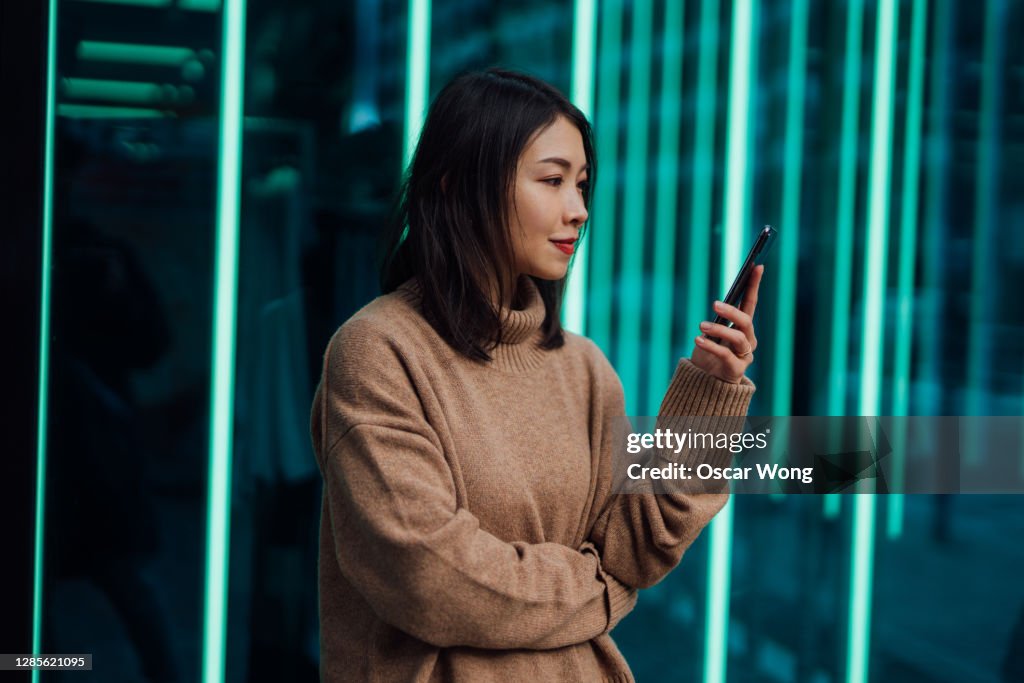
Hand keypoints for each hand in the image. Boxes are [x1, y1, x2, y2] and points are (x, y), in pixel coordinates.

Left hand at [690, 265, 763, 383]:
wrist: (705, 383)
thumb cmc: (708, 354)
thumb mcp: (711, 334)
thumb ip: (717, 320)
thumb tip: (718, 305)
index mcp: (743, 328)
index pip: (750, 303)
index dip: (754, 285)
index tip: (756, 267)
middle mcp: (748, 340)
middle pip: (746, 321)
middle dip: (731, 311)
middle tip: (714, 304)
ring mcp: (744, 355)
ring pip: (738, 338)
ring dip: (720, 330)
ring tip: (701, 326)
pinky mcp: (736, 369)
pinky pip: (725, 355)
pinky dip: (711, 346)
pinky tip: (698, 339)